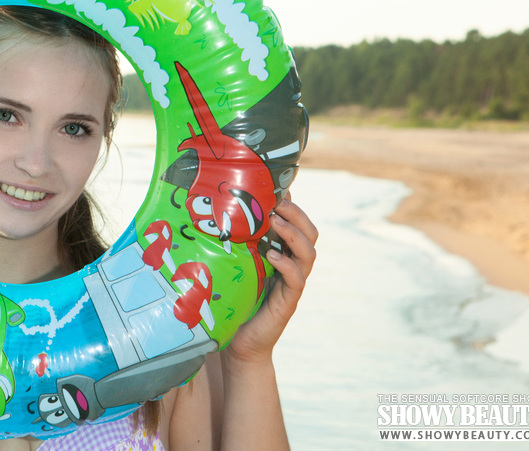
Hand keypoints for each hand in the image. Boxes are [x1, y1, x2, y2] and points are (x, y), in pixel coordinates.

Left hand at [225, 195, 317, 363]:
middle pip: (311, 233)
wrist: (238, 342)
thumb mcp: (234, 264)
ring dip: (294, 234)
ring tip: (276, 222)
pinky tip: (272, 256)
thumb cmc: (233, 300)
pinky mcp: (288, 302)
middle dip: (297, 214)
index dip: (293, 205)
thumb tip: (218, 212)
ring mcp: (292, 284)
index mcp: (282, 253)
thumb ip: (236, 242)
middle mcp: (292, 266)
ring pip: (309, 253)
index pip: (298, 223)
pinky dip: (287, 264)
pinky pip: (297, 279)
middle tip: (279, 202)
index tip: (280, 187)